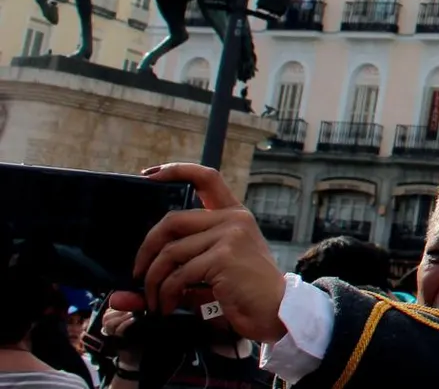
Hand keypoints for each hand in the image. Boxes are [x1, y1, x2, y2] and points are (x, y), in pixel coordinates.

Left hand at [108, 163, 288, 343]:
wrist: (276, 311)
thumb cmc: (241, 294)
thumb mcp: (202, 280)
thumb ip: (165, 281)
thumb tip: (117, 296)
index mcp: (233, 216)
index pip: (207, 178)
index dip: (175, 170)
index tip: (148, 174)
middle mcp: (234, 219)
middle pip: (171, 220)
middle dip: (146, 250)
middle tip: (138, 275)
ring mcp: (231, 235)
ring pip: (170, 252)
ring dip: (153, 282)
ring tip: (155, 302)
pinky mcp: (224, 256)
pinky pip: (178, 274)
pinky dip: (166, 294)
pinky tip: (168, 307)